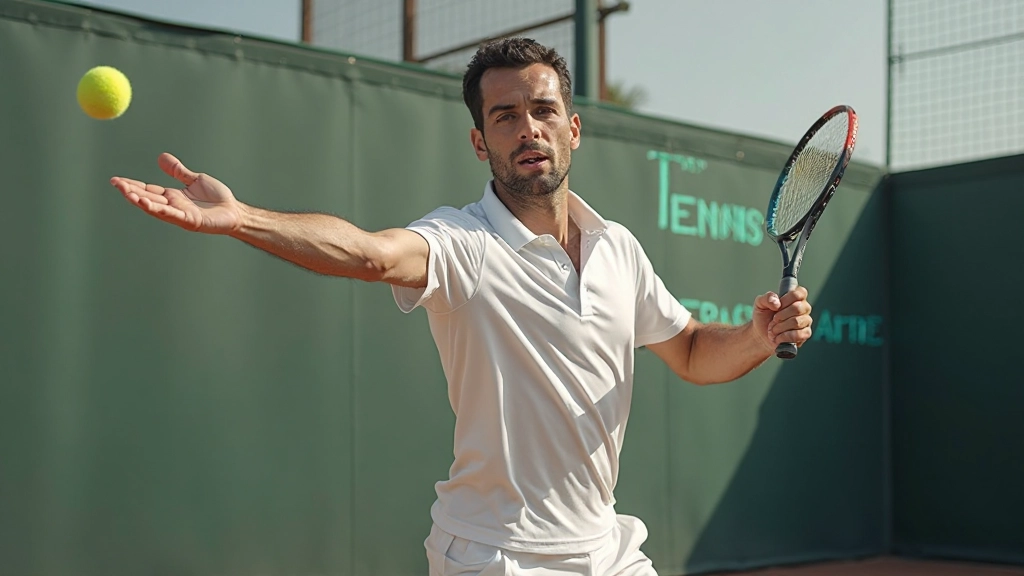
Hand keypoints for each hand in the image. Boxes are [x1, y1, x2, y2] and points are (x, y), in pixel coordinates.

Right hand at [111, 153, 242, 233]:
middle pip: (147, 198)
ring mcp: (180, 215)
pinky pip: (171, 215)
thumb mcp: (195, 180)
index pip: (148, 190)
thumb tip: (161, 157)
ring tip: (126, 193)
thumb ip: (178, 171)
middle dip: (130, 191)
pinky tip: (147, 204)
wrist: (235, 212)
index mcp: (172, 197)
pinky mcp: (190, 221)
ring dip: (140, 201)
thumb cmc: (217, 198)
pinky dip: (158, 210)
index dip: (132, 185)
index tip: (116, 180)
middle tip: (115, 184)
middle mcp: (173, 206)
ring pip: (155, 208)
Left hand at [751, 287, 812, 352]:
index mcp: (795, 297)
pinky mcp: (805, 334)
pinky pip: (799, 335)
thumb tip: (777, 303)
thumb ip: (767, 298)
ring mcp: (806, 321)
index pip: (800, 293)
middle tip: (773, 320)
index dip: (786, 300)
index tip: (776, 306)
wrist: (761, 334)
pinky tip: (778, 337)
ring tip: (773, 330)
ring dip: (780, 327)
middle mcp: (804, 308)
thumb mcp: (760, 303)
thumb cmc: (763, 316)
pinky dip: (785, 337)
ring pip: (797, 322)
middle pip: (798, 308)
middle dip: (780, 316)